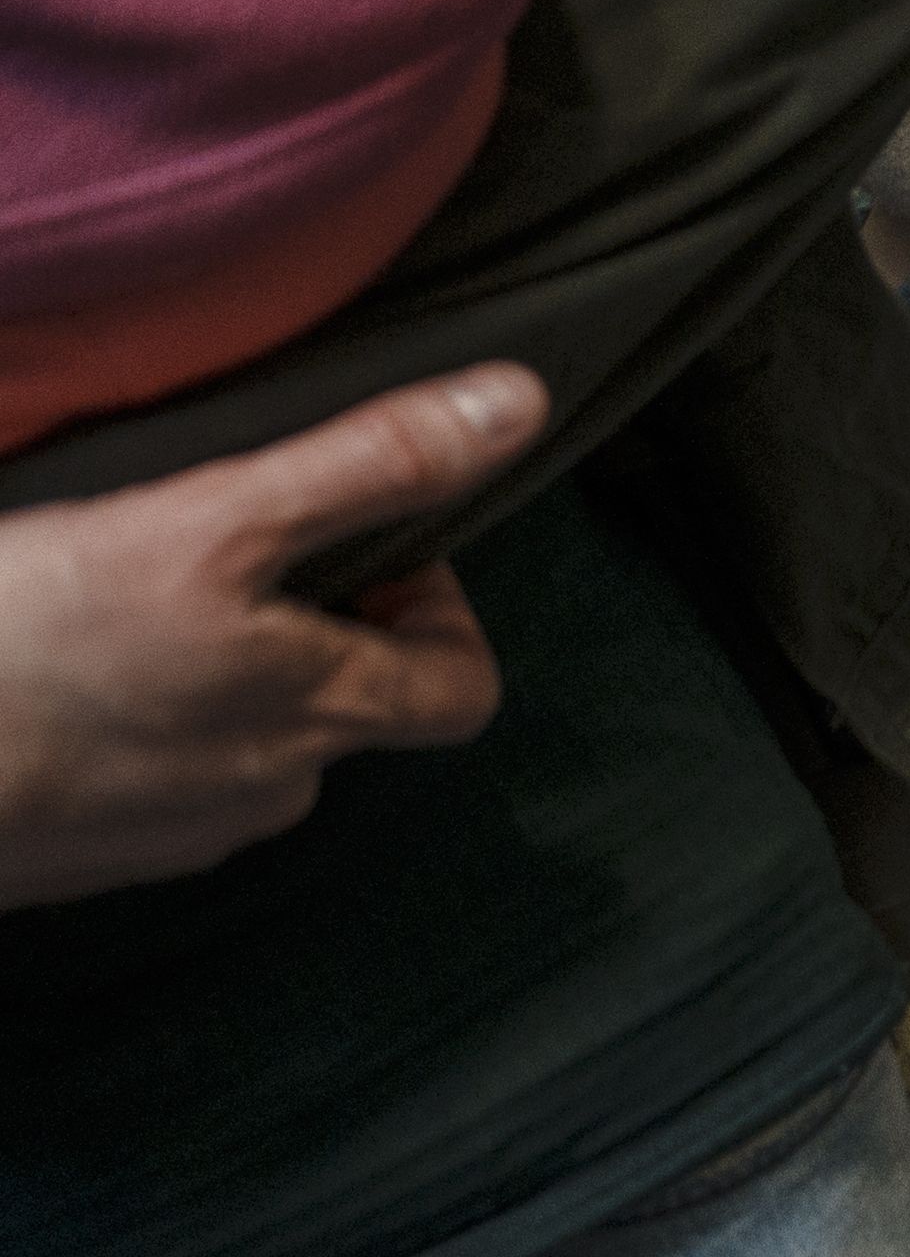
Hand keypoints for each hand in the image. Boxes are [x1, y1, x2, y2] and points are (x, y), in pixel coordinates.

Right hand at [0, 364, 532, 908]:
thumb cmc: (26, 646)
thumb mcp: (209, 523)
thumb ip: (366, 466)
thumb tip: (514, 405)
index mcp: (322, 713)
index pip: (462, 686)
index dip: (440, 614)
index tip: (370, 552)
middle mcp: (268, 791)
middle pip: (346, 708)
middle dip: (308, 630)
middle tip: (221, 558)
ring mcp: (171, 833)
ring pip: (238, 744)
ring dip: (208, 676)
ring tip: (123, 606)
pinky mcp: (81, 851)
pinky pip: (141, 780)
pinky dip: (123, 725)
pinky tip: (56, 673)